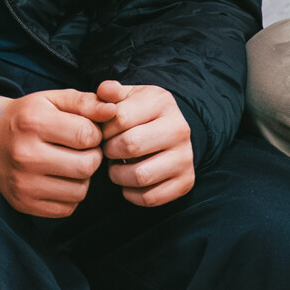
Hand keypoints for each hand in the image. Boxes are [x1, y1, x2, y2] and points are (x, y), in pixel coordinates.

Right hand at [0, 88, 108, 217]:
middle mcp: (25, 154)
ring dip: (83, 178)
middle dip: (92, 157)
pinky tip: (59, 179)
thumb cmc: (28, 117)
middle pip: (86, 166)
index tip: (85, 132)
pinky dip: (70, 195)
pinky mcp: (24, 203)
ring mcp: (23, 183)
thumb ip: (86, 102)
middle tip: (82, 150)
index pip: (87, 135)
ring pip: (80, 191)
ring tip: (70, 163)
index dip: (95, 134)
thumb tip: (114, 110)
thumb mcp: (53, 100)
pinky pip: (67, 208)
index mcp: (33, 122)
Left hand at [94, 80, 194, 206]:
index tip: (104, 131)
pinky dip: (131, 193)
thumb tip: (103, 91)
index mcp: (162, 102)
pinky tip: (129, 182)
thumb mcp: (128, 97)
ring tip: (116, 166)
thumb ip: (110, 92)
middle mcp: (179, 129)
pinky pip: (150, 197)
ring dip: (118, 175)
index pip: (120, 118)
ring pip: (140, 176)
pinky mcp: (186, 182)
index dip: (103, 128)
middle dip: (110, 151)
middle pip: (130, 146)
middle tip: (108, 150)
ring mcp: (185, 158)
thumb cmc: (141, 114)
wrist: (172, 132)